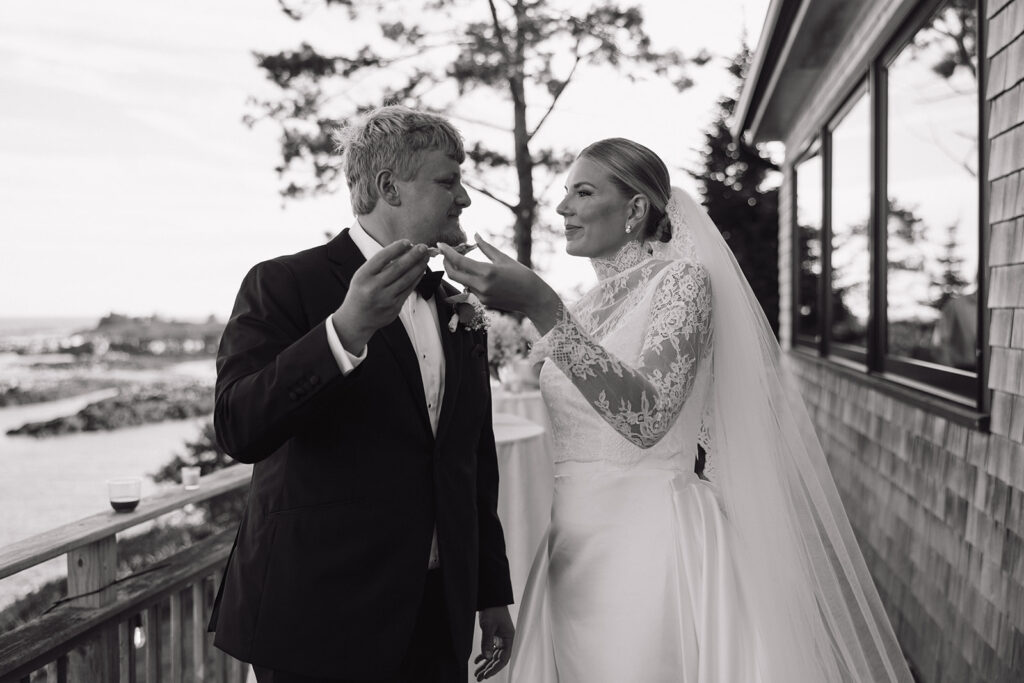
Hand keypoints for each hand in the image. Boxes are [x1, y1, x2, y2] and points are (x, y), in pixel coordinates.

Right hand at [331, 240, 429, 353]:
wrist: (356, 319)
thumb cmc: (361, 292)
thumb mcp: (362, 276)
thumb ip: (379, 265)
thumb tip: (403, 249)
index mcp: (363, 276)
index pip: (382, 258)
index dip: (396, 248)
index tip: (407, 241)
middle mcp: (373, 287)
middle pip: (398, 268)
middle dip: (413, 255)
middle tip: (423, 247)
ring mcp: (385, 298)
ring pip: (406, 279)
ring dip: (418, 266)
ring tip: (425, 257)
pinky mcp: (394, 307)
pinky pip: (409, 290)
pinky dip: (416, 278)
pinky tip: (421, 271)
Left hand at [440, 235, 560, 332]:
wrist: (533, 298)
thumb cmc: (522, 275)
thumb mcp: (504, 259)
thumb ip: (486, 247)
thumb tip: (475, 235)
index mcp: (487, 272)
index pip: (459, 261)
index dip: (447, 252)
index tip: (440, 244)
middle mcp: (481, 286)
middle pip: (453, 274)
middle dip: (446, 263)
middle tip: (446, 253)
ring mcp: (481, 296)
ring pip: (461, 281)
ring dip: (457, 270)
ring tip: (461, 260)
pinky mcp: (483, 303)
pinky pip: (469, 288)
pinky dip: (468, 279)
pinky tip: (474, 273)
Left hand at [474, 606, 513, 680]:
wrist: (491, 597)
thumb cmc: (493, 610)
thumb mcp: (488, 626)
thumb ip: (487, 642)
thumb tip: (487, 658)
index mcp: (509, 639)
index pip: (503, 659)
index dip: (495, 668)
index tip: (486, 675)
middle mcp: (506, 641)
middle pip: (498, 659)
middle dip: (489, 669)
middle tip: (479, 678)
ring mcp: (501, 639)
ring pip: (494, 656)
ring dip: (485, 664)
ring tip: (477, 673)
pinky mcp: (495, 636)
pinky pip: (490, 649)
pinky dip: (484, 655)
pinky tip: (476, 661)